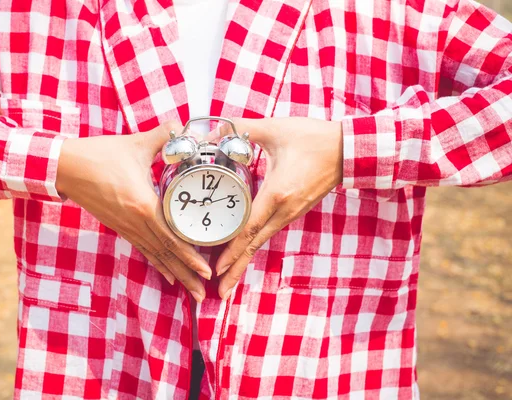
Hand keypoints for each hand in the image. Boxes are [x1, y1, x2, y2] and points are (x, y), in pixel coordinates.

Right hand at [55, 121, 210, 301]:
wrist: (65, 167)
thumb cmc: (99, 155)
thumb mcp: (136, 144)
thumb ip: (165, 136)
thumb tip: (186, 128)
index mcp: (143, 205)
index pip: (171, 237)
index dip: (190, 255)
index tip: (206, 269)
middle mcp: (136, 222)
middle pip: (166, 254)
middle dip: (187, 274)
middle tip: (204, 294)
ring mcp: (126, 227)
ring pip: (156, 256)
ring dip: (175, 274)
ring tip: (191, 291)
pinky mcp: (119, 227)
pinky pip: (143, 249)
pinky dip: (157, 263)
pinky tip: (168, 275)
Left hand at [210, 117, 343, 299]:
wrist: (349, 149)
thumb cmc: (313, 139)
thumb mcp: (275, 129)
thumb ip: (242, 127)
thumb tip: (213, 129)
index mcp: (277, 194)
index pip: (249, 229)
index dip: (232, 251)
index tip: (217, 269)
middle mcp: (285, 210)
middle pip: (255, 245)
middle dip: (236, 269)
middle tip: (220, 292)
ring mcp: (292, 213)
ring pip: (263, 241)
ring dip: (244, 259)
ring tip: (228, 278)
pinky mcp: (295, 211)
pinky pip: (271, 231)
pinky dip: (255, 244)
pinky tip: (244, 248)